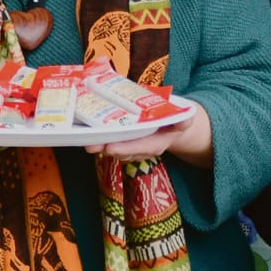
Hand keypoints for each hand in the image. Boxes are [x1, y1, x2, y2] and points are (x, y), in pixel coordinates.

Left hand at [86, 100, 212, 166]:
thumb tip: (185, 120)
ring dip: (98, 145)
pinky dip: (98, 137)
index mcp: (155, 143)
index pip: (140, 148)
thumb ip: (184, 121)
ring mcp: (129, 146)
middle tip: (90, 145)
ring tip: (85, 139)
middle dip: (104, 149)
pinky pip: (108, 141)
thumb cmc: (175, 121)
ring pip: (112, 148)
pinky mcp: (120, 141)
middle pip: (120, 151)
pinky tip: (85, 131)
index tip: (110, 148)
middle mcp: (140, 148)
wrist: (169, 125)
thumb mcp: (184, 119)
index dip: (125, 149)